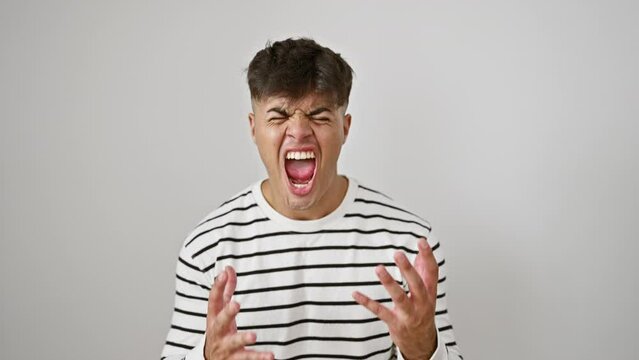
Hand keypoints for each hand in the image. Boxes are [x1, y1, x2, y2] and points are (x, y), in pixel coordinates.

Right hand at [204, 266, 273, 359]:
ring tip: (253, 336)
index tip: (223, 274)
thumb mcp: (220, 311)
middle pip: (221, 322)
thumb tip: (228, 268)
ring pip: (234, 344)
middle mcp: (217, 333)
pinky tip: (270, 356)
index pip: (214, 300)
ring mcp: (226, 348)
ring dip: (243, 339)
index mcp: (214, 318)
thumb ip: (226, 290)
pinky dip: (259, 358)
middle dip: (227, 313)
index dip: (217, 287)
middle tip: (236, 305)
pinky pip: (248, 359)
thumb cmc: (218, 330)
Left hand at [352, 238, 438, 359]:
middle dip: (408, 269)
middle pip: (417, 284)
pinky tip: (356, 293)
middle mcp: (422, 303)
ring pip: (400, 298)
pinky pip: (380, 311)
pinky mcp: (395, 323)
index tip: (421, 241)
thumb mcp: (427, 292)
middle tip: (398, 254)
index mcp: (430, 292)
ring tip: (378, 269)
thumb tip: (422, 250)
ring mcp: (409, 314)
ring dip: (389, 283)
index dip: (428, 256)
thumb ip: (424, 271)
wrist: (422, 342)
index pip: (432, 272)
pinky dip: (367, 302)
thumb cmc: (422, 312)